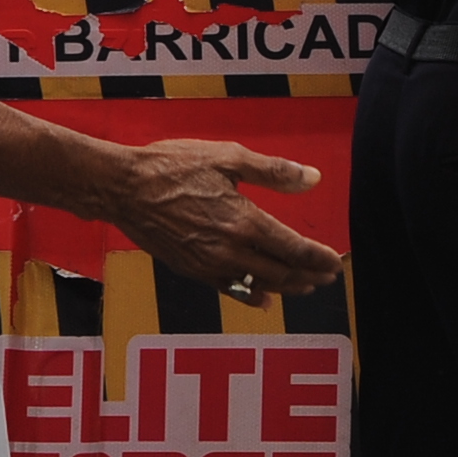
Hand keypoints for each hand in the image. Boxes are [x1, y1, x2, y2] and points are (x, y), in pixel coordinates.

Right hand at [105, 139, 339, 297]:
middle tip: (326, 275)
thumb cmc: (172, 166)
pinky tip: (263, 298)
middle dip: (308, 275)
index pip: (293, 249)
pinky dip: (251, 296)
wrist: (123, 188)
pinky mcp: (192, 270)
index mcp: (244, 221)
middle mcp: (230, 250)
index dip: (318, 258)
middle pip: (281, 272)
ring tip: (304, 285)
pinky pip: (230, 290)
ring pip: (259, 285)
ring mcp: (210, 265)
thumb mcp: (227, 157)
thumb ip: (274, 171)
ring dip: (286, 287)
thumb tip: (313, 178)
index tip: (334, 262)